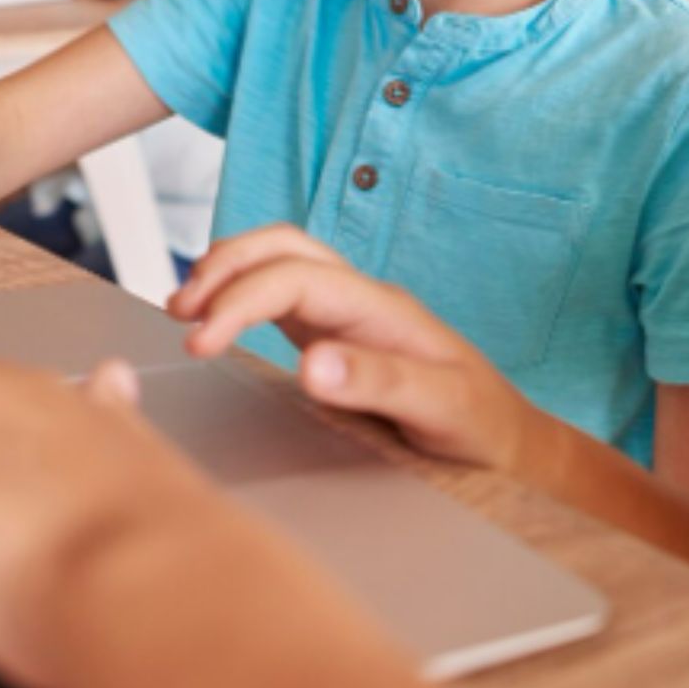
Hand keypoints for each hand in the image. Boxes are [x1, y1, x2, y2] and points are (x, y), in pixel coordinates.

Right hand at [169, 225, 548, 472]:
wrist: (508, 440)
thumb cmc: (482, 425)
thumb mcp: (443, 409)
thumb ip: (379, 384)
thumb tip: (310, 364)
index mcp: (382, 308)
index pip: (296, 278)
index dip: (241, 298)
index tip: (201, 339)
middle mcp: (360, 299)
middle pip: (284, 247)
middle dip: (225, 266)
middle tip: (180, 312)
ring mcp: (347, 313)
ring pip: (280, 261)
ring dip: (229, 271)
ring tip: (184, 307)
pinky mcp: (336, 334)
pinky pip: (282, 294)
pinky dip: (242, 292)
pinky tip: (218, 316)